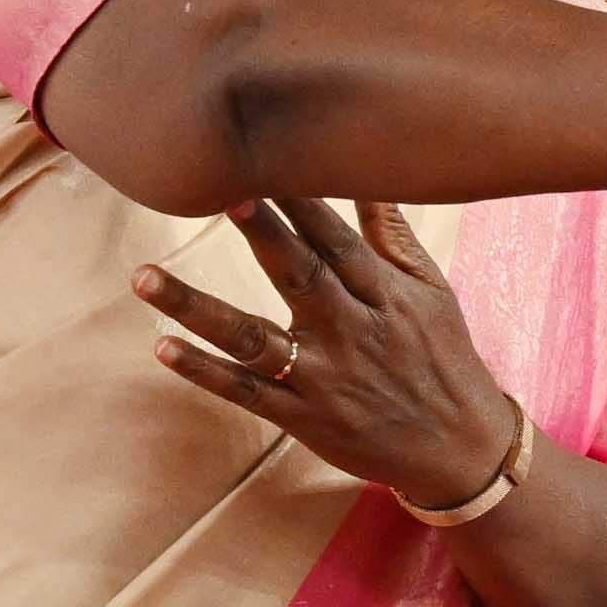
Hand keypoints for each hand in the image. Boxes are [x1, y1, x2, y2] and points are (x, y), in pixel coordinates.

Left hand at [137, 199, 536, 505]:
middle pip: (299, 276)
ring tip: (145, 277)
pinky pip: (245, 393)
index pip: (337, 238)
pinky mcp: (303, 419)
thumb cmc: (445, 359)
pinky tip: (163, 348)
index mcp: (384, 296)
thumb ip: (392, 235)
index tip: (265, 157)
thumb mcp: (433, 291)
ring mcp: (322, 378)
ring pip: (252, 337)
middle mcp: (350, 332)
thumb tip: (369, 175)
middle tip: (222, 192)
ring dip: (196, 307)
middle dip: (262, 234)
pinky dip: (205, 372)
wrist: (461, 450)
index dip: (302, 200)